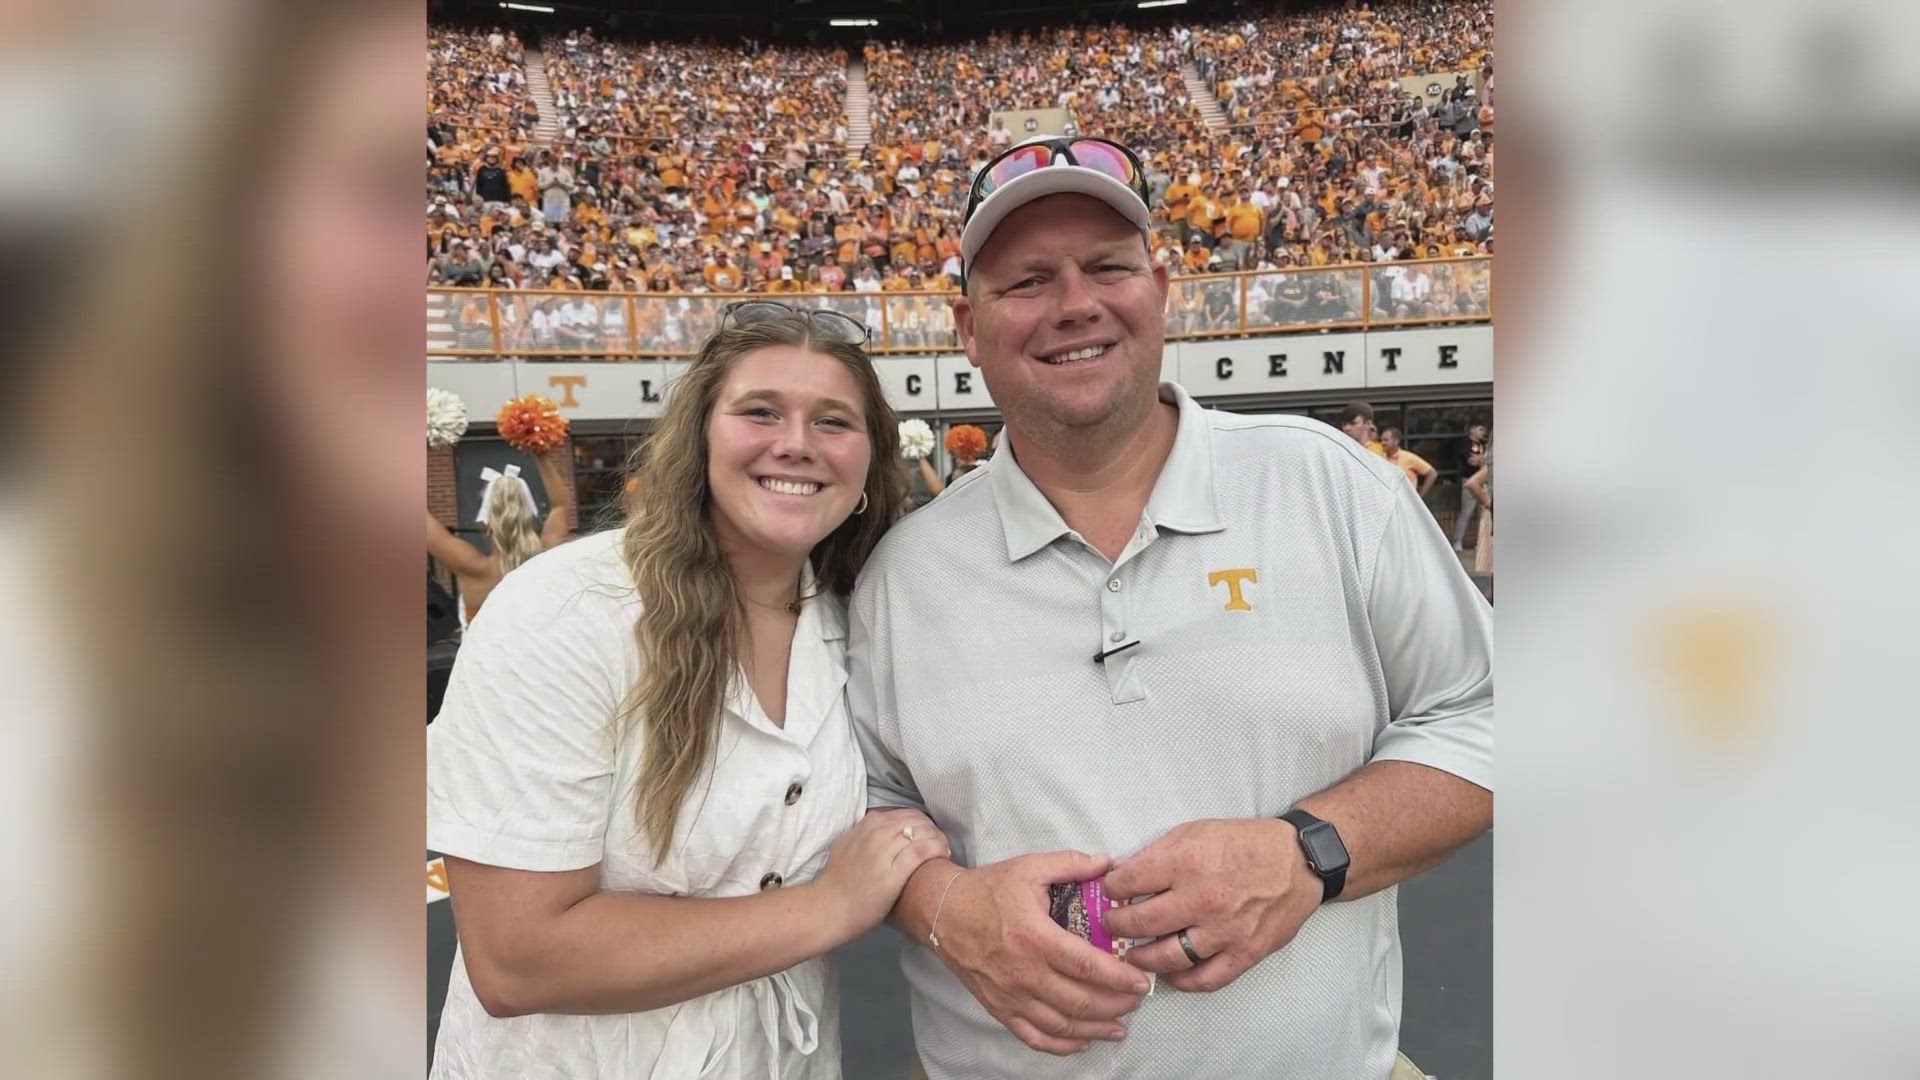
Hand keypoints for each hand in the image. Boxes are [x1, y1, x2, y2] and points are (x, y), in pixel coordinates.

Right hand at [810, 808, 947, 938]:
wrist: (829, 908)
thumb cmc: (839, 881)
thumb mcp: (848, 845)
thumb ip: (866, 833)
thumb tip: (886, 827)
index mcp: (867, 824)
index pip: (905, 813)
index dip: (922, 822)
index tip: (928, 833)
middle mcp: (876, 833)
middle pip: (916, 821)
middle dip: (933, 829)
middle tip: (941, 842)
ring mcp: (884, 852)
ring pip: (922, 833)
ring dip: (938, 838)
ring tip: (945, 850)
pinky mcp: (892, 873)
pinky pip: (922, 852)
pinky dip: (936, 849)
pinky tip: (943, 855)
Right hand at [930, 851, 1150, 1055]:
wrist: (942, 912)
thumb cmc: (987, 889)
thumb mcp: (1029, 867)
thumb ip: (1071, 864)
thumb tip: (1108, 864)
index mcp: (1035, 937)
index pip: (1087, 965)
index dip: (1119, 977)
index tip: (1141, 981)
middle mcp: (1024, 973)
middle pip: (1079, 1001)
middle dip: (1116, 1005)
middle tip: (1136, 1001)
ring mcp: (1010, 995)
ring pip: (1061, 1025)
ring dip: (1095, 1029)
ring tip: (1119, 1027)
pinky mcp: (999, 1008)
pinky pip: (1033, 1036)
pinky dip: (1060, 1045)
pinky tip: (1081, 1042)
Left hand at [1102, 818, 1320, 993]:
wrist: (1299, 861)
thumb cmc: (1244, 842)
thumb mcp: (1195, 831)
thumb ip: (1157, 853)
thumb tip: (1121, 873)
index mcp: (1186, 862)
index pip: (1128, 881)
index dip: (1110, 887)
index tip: (1108, 892)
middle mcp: (1202, 899)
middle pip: (1140, 923)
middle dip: (1117, 925)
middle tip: (1112, 925)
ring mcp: (1224, 930)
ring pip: (1167, 957)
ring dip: (1142, 958)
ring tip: (1132, 954)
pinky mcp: (1244, 953)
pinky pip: (1205, 978)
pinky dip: (1182, 981)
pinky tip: (1171, 974)